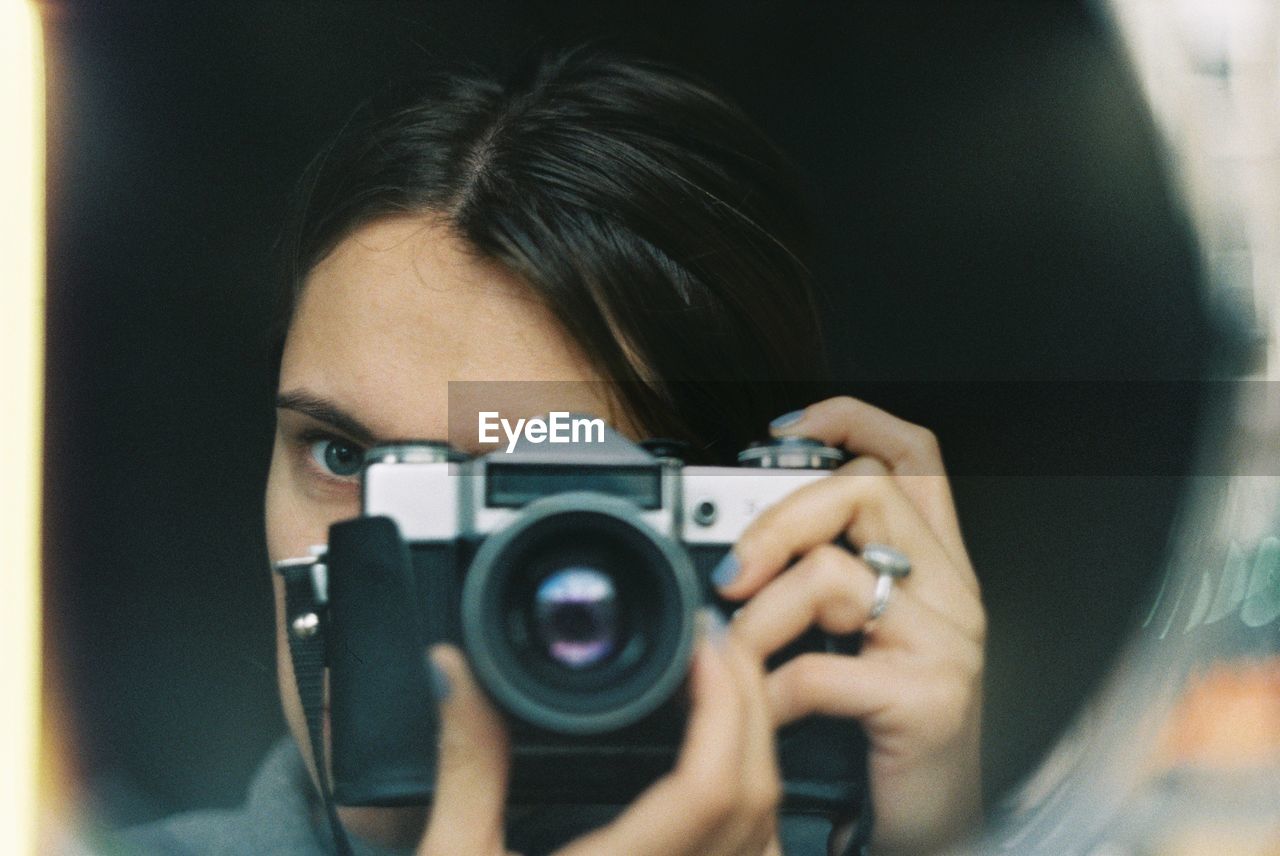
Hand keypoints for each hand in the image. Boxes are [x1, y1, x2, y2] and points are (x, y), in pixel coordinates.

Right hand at [416, 617, 783, 855]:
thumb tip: (453, 668)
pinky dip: (751, 802)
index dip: (724, 702)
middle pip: (756, 799)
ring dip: (759, 751)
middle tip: (714, 641)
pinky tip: (720, 767)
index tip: (700, 641)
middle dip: (750, 704)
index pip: (712, 789)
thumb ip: (464, 764)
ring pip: (767, 836)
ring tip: (721, 690)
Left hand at [718, 396, 985, 855]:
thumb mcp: (867, 637)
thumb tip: (738, 548)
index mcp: (936, 564)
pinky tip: (771, 714)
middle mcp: (951, 591)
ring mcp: (947, 643)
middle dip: (778, 520)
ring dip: (760, 617)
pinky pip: (824, 670)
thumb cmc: (889, 730)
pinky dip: (776, 693)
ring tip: (737, 654)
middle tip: (732, 571)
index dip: (852, 419)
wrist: (939, 825)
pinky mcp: (929, 700)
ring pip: (833, 574)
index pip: (915, 453)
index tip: (784, 427)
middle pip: (866, 492)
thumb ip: (825, 582)